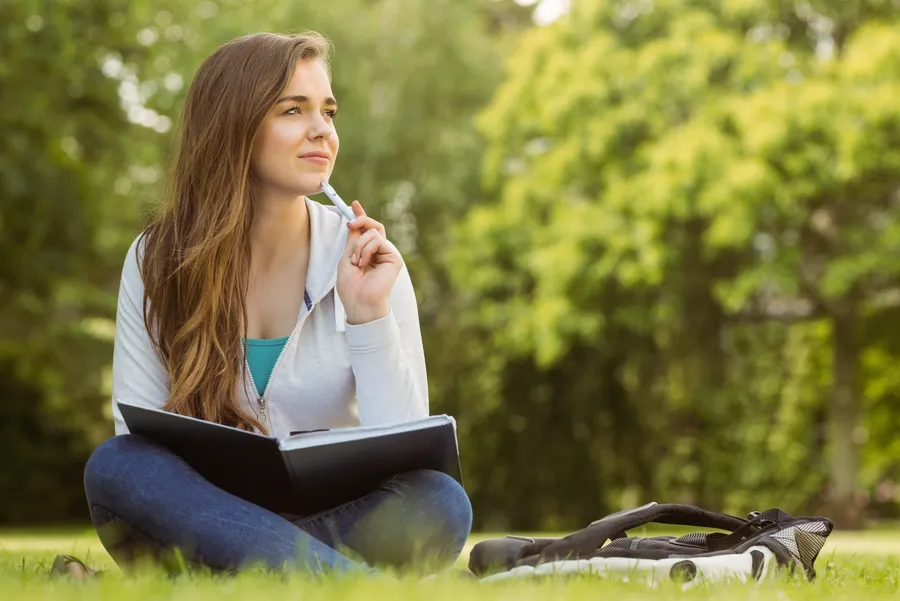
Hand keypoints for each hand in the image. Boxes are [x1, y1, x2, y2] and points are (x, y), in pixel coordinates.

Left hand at [336, 201, 403, 324]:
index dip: (361, 216)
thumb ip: (353, 239)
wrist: (359, 301)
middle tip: (350, 224)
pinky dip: (366, 249)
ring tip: (356, 262)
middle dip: (361, 220)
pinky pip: (378, 240)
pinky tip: (363, 263)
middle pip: (374, 226)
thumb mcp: (347, 257)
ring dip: (359, 245)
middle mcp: (380, 252)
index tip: (353, 204)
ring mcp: (388, 254)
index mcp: (369, 252)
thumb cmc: (351, 285)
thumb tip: (354, 222)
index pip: (367, 230)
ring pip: (373, 233)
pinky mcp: (394, 257)